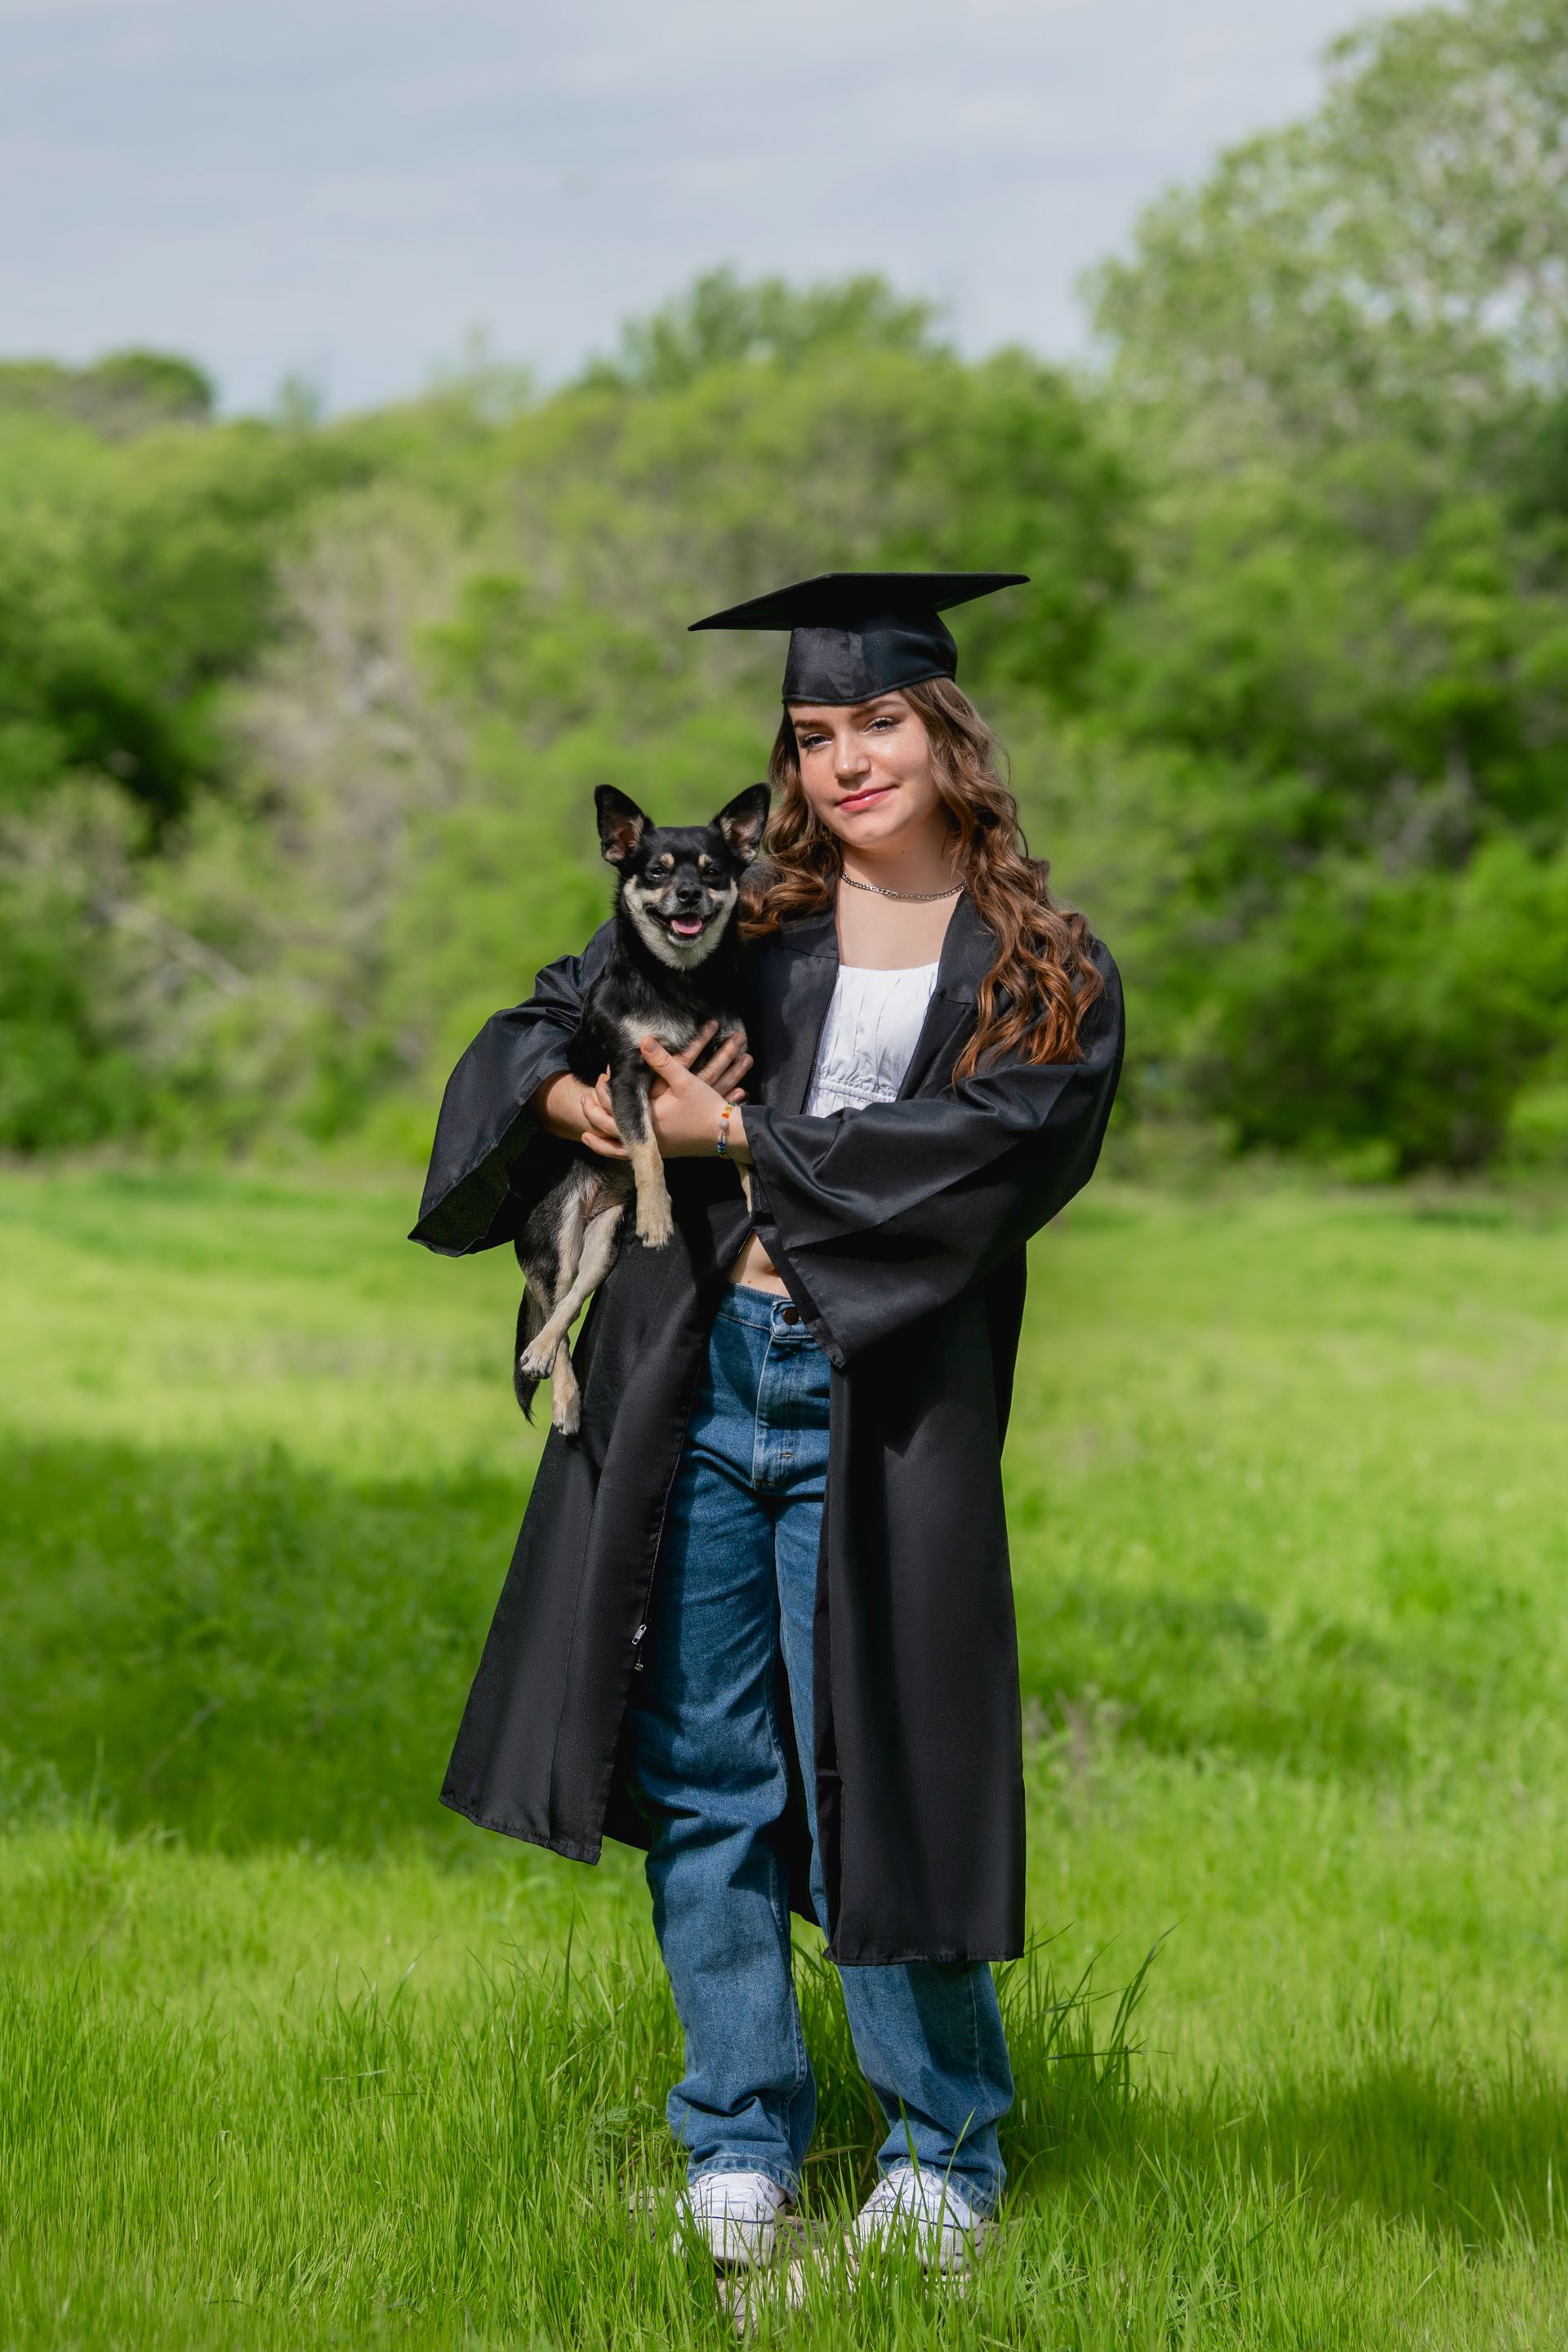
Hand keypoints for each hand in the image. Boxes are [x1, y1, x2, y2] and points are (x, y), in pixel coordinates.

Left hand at [575, 1024, 752, 1161]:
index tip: (605, 1073)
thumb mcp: (685, 1080)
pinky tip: (614, 1148)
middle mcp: (646, 1136)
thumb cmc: (706, 1107)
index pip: (614, 1103)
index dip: (605, 1088)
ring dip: (599, 1138)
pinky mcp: (660, 1152)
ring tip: (586, 1132)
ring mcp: (652, 1148)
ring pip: (615, 1148)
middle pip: (607, 1127)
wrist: (728, 1134)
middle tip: (584, 1098)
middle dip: (593, 1112)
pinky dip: (616, 1153)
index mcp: (647, 1118)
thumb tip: (643, 1041)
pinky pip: (629, 1157)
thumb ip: (662, 1061)